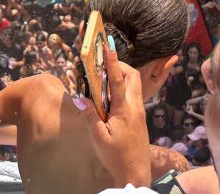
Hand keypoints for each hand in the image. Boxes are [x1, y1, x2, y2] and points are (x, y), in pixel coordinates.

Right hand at [72, 39, 151, 187]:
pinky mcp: (139, 118)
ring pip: (134, 85)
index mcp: (125, 110)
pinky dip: (122, 89)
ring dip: (121, 77)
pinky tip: (109, 98)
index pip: (118, 79)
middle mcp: (135, 107)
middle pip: (132, 76)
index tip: (108, 46)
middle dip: (119, 66)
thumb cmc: (116, 157)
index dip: (112, 61)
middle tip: (103, 65)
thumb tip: (80, 98)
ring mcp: (139, 112)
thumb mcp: (98, 138)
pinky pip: (132, 95)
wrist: (135, 173)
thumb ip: (90, 116)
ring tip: (103, 81)